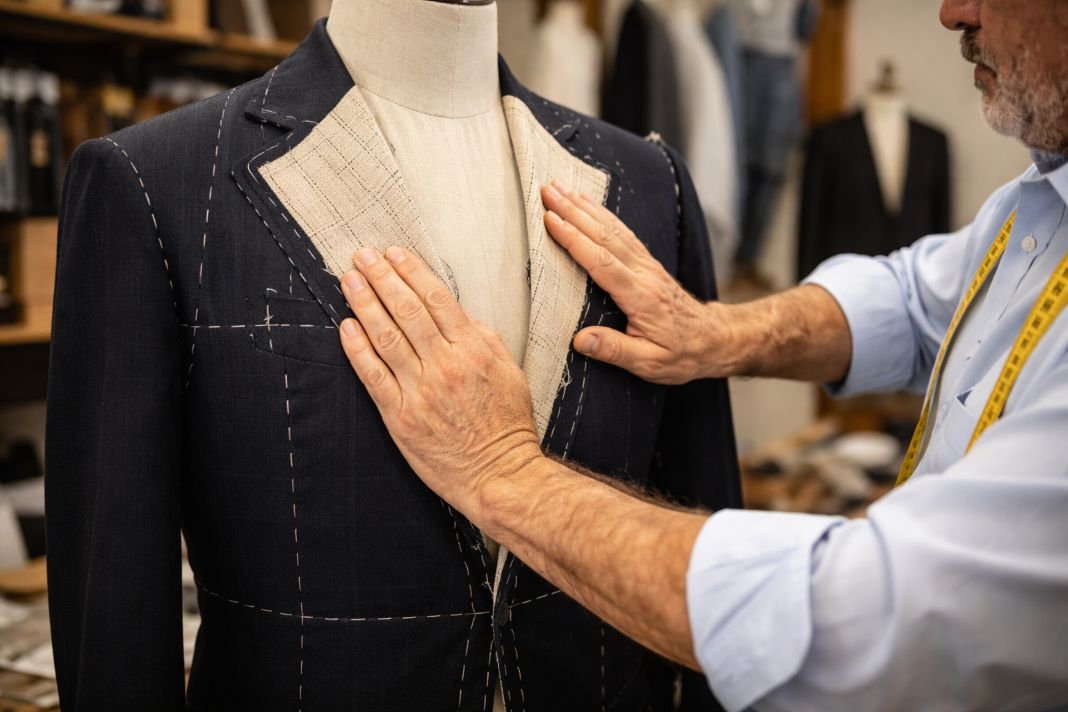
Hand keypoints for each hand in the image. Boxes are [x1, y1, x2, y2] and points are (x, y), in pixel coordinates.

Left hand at [337, 247, 544, 514]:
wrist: (499, 474)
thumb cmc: (507, 426)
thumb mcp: (510, 372)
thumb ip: (486, 340)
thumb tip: (461, 316)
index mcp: (474, 350)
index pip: (437, 299)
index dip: (412, 271)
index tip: (395, 253)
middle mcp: (445, 365)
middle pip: (407, 310)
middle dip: (382, 278)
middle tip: (363, 255)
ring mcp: (420, 391)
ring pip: (386, 336)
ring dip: (364, 303)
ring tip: (349, 280)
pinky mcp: (400, 417)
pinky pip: (373, 375)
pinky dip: (357, 349)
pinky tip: (346, 326)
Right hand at [541, 182, 731, 383]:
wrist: (714, 339)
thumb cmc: (681, 354)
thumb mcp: (649, 363)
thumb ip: (614, 350)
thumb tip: (579, 340)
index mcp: (640, 297)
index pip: (601, 262)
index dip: (574, 239)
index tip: (550, 220)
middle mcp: (643, 273)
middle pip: (604, 235)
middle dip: (572, 210)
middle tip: (545, 190)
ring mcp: (646, 264)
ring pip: (612, 228)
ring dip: (583, 205)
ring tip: (558, 187)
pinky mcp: (647, 262)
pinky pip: (622, 231)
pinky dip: (602, 213)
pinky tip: (586, 201)